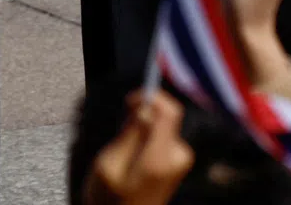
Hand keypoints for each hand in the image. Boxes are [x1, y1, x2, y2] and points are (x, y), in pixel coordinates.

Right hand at [83, 90, 193, 204]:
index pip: (170, 112)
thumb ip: (130, 134)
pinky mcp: (177, 164)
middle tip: (121, 130)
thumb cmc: (110, 200)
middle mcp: (176, 159)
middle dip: (143, 115)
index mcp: (159, 159)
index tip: (131, 100)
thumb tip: (145, 106)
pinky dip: (148, 137)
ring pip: (163, 125)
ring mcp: (180, 163)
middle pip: (166, 116)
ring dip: (143, 128)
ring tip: (124, 150)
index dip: (152, 96)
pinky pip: (164, 136)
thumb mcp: (110, 164)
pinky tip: (134, 157)